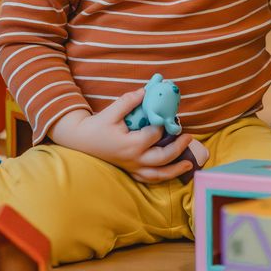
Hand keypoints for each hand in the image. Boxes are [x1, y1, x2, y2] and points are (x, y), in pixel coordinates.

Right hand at [50, 86, 198, 182]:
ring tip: (190, 165)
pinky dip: (161, 177)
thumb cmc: (96, 126)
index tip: (168, 116)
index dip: (163, 124)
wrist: (81, 140)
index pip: (155, 135)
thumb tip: (146, 91)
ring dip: (175, 170)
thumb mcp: (112, 110)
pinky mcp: (129, 171)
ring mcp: (132, 167)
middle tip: (189, 136)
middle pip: (162, 157)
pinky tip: (171, 173)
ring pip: (158, 174)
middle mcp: (134, 159)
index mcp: (131, 144)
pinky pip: (148, 179)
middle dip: (178, 147)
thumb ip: (129, 101)